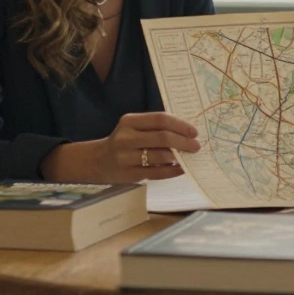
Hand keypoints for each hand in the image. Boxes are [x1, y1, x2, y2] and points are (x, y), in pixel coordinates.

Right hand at [41, 112, 199, 183]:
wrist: (97, 161)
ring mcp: (125, 157)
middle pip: (162, 138)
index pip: (160, 119)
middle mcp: (125, 138)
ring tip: (189, 157)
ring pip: (160, 157)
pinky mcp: (128, 175)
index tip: (194, 131)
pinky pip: (156, 173)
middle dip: (183, 142)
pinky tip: (181, 169)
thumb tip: (187, 132)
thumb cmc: (124, 141)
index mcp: (129, 121)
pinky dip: (172, 171)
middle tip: (196, 146)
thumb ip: (155, 127)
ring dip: (179, 157)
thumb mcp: (133, 128)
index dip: (180, 125)